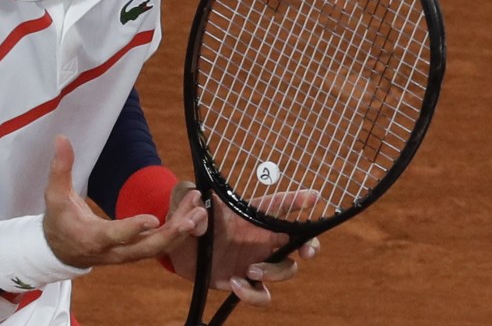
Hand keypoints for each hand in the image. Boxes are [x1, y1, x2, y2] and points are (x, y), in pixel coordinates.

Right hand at [42, 136, 207, 267]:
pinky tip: (193, 213)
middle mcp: (113, 251)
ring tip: (199, 209)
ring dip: (180, 229)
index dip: (132, 229)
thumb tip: (62, 138)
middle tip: (191, 215)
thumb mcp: (54, 195)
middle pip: (146, 247)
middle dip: (171, 232)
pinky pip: (161, 244)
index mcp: (92, 237)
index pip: (114, 235)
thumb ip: (60, 167)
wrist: (61, 250)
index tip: (151, 219)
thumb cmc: (59, 221)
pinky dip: (178, 231)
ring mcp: (127, 254)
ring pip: (158, 247)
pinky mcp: (136, 251)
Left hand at [165, 182, 320, 307]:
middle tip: (305, 252)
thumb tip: (199, 214)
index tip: (315, 197)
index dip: (299, 200)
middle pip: (299, 240)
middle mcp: (259, 237)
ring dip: (275, 272)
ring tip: (251, 271)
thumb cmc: (187, 216)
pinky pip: (262, 295)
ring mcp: (256, 261)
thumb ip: (187, 197)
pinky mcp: (245, 282)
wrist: (176, 246)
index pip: (279, 205)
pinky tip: (235, 284)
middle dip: (311, 245)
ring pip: (286, 270)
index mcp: (250, 214)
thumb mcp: (184, 199)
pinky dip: (252, 295)